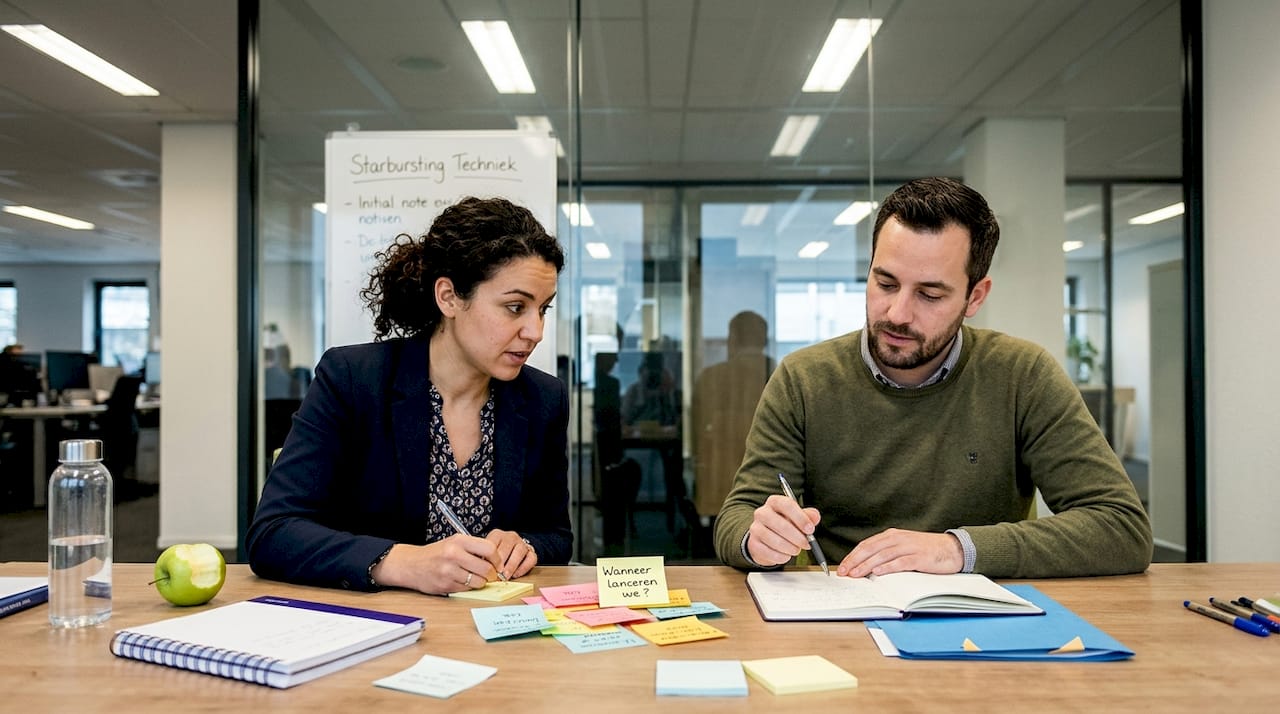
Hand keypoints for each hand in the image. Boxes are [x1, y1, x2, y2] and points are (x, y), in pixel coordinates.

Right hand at [371, 536, 502, 594]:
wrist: (411, 564)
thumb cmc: (436, 553)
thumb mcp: (454, 542)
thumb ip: (474, 548)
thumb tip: (496, 561)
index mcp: (459, 541)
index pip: (489, 549)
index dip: (497, 559)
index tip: (498, 564)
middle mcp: (454, 554)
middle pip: (486, 569)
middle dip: (492, 574)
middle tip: (490, 575)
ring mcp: (449, 571)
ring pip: (478, 582)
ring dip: (480, 582)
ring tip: (474, 577)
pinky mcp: (445, 585)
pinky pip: (467, 589)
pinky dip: (468, 587)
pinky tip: (462, 581)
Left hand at [485, 529, 537, 579]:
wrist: (511, 551)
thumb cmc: (495, 556)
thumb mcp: (485, 553)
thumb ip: (482, 558)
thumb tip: (478, 569)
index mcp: (497, 535)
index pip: (493, 544)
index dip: (489, 558)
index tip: (486, 569)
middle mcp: (511, 537)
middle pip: (506, 547)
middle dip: (500, 563)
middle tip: (495, 575)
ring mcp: (522, 544)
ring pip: (520, 551)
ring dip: (511, 565)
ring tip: (505, 576)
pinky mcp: (531, 552)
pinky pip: (531, 558)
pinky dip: (524, 567)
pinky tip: (516, 575)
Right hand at [745, 494, 821, 566]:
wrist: (766, 539)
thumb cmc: (784, 525)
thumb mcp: (797, 518)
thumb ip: (808, 516)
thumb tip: (815, 516)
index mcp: (774, 502)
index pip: (787, 505)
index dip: (800, 518)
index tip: (810, 529)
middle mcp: (762, 513)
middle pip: (780, 524)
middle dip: (797, 537)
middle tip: (807, 544)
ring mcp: (755, 528)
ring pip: (775, 540)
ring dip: (790, 548)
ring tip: (796, 550)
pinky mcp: (753, 544)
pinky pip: (769, 552)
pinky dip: (781, 556)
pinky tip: (786, 555)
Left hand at [837, 528, 962, 577]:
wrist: (952, 548)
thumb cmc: (926, 550)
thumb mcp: (903, 547)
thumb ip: (887, 554)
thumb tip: (867, 567)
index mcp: (892, 536)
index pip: (867, 545)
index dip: (853, 556)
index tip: (842, 567)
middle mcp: (898, 539)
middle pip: (871, 549)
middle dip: (855, 561)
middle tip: (844, 572)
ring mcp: (909, 547)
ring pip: (882, 555)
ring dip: (867, 565)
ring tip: (855, 574)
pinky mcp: (919, 557)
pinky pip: (901, 562)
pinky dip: (888, 567)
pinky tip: (878, 573)